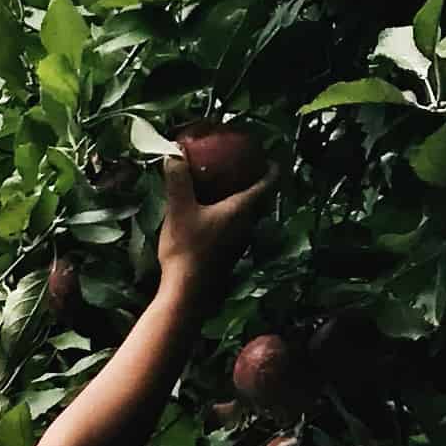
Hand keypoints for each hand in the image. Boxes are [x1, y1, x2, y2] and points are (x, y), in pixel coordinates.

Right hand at [156, 150, 269, 296]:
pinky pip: (237, 227)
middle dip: (255, 183)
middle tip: (244, 169)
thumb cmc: (187, 248)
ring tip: (227, 189)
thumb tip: (173, 153)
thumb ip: (178, 181)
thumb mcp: (179, 210)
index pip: (267, 184)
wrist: (187, 292)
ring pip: (249, 215)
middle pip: (260, 199)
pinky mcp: (230, 253)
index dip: (272, 168)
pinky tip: (213, 215)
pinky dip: (231, 216)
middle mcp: (247, 224)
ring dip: (242, 201)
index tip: (271, 158)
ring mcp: (240, 241)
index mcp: (241, 209)